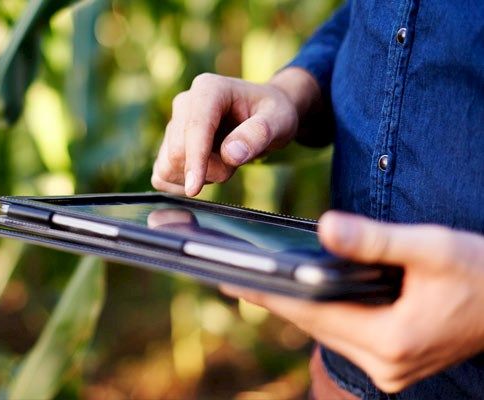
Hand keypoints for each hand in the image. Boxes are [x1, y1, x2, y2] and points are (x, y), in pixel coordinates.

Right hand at [151, 67, 319, 196]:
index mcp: (208, 89)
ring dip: (198, 176)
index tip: (195, 188)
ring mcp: (173, 124)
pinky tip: (205, 173)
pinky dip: (182, 184)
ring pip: (168, 166)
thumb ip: (258, 134)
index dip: (194, 159)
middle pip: (179, 151)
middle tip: (237, 161)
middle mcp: (184, 103)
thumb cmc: (271, 114)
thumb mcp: (279, 120)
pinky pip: (162, 176)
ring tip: (223, 162)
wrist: (263, 115)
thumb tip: (231, 154)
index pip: (194, 128)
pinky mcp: (168, 145)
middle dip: (209, 170)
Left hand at [221, 211, 483, 392]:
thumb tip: (323, 228)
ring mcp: (390, 369)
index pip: (314, 313)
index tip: (232, 280)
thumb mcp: (432, 248)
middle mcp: (386, 365)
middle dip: (275, 300)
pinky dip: (321, 314)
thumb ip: (375, 240)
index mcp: (393, 341)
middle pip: (315, 326)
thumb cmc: (482, 271)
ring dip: (296, 308)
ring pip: (327, 333)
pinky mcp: (395, 362)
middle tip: (230, 277)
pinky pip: (344, 335)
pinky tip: (303, 295)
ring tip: (256, 283)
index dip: (270, 294)